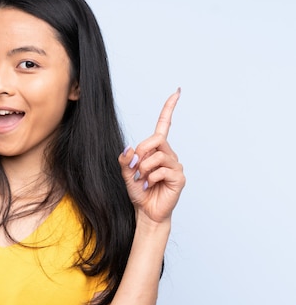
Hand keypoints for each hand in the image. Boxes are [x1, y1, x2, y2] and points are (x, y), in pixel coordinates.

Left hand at [119, 89, 185, 223]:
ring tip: (143, 180)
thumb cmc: (138, 191)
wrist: (146, 212)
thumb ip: (125, 160)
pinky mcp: (179, 178)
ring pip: (157, 156)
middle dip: (141, 152)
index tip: (177, 92)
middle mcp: (169, 154)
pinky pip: (161, 170)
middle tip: (136, 167)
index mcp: (156, 150)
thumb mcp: (126, 173)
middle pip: (156, 139)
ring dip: (144, 168)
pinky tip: (150, 186)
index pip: (164, 125)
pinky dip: (150, 178)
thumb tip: (129, 148)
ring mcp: (175, 166)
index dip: (169, 108)